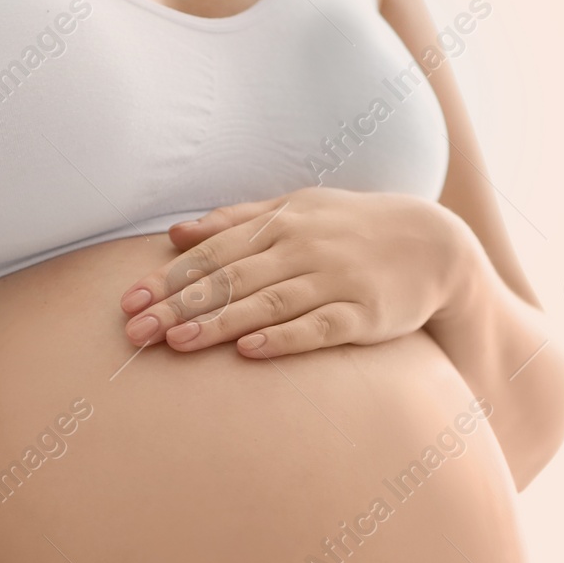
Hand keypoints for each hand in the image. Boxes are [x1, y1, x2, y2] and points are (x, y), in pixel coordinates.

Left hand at [120, 187, 474, 357]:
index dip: (169, 278)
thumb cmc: (353, 228)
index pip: (214, 252)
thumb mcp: (296, 210)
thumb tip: (175, 234)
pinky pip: (318, 328)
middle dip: (179, 306)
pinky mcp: (364, 315)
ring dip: (220, 323)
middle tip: (134, 332)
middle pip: (231, 279)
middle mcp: (303, 248)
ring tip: (177, 342)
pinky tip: (250, 352)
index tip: (129, 302)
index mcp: (281, 222)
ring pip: (267, 303)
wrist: (434, 244)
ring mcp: (335, 281)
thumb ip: (236, 221)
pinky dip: (283, 339)